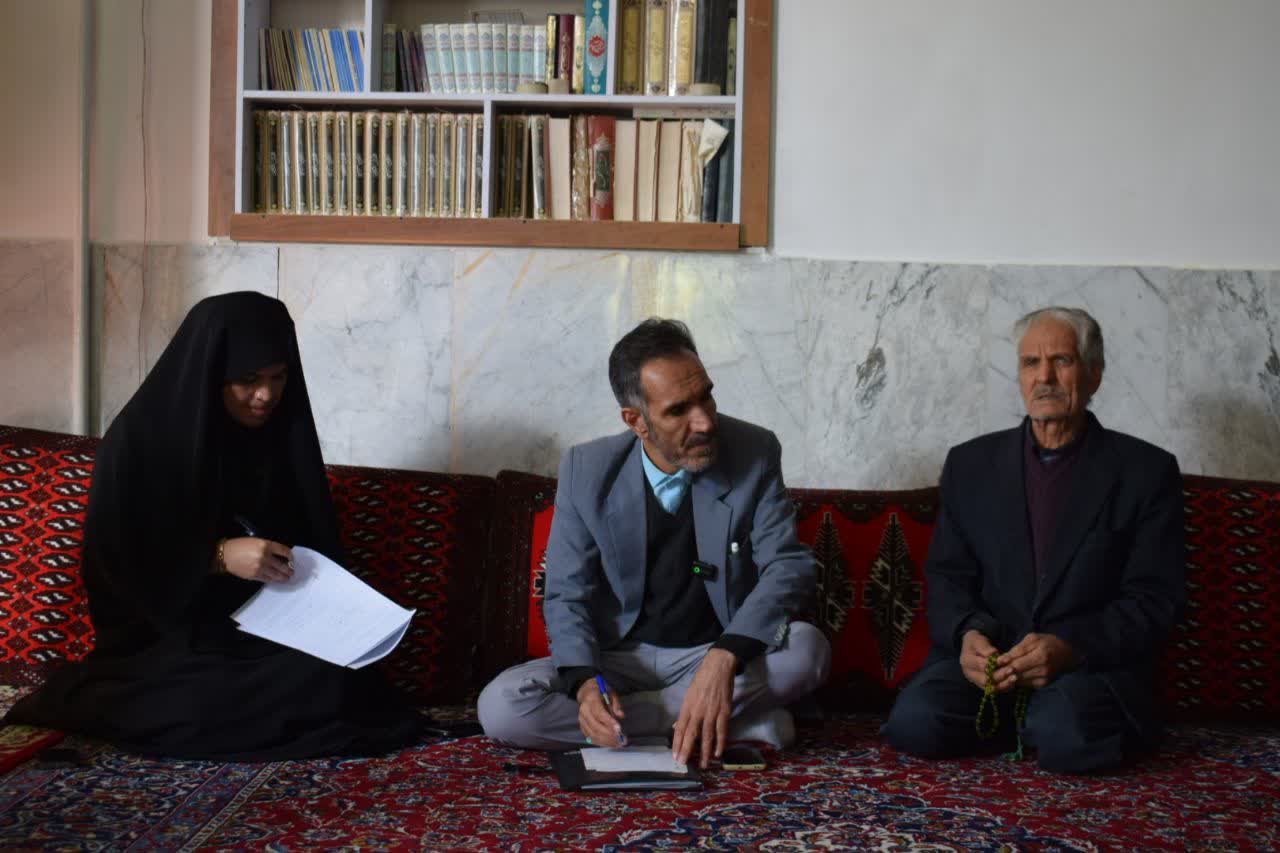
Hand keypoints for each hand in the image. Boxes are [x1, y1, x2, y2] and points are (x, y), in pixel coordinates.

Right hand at [220, 537, 293, 582]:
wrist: (226, 555)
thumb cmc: (240, 546)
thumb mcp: (256, 541)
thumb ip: (269, 547)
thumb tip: (280, 556)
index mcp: (266, 545)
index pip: (283, 551)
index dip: (290, 556)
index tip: (291, 559)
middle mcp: (265, 556)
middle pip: (282, 565)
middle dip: (288, 569)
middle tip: (292, 572)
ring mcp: (260, 567)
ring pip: (276, 574)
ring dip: (283, 577)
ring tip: (287, 578)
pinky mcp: (254, 575)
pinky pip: (267, 579)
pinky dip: (273, 580)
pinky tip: (276, 580)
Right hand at [576, 678, 626, 747]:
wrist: (587, 692)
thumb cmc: (600, 693)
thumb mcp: (611, 693)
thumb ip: (616, 704)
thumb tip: (620, 715)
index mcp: (591, 700)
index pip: (599, 713)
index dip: (609, 722)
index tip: (619, 729)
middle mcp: (584, 711)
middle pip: (596, 726)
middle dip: (610, 735)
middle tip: (621, 740)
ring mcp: (582, 720)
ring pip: (593, 734)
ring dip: (606, 741)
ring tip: (618, 744)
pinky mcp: (582, 727)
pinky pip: (590, 738)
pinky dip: (601, 742)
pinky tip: (610, 743)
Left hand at [672, 648, 735, 768]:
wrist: (718, 667)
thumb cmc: (702, 679)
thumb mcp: (689, 693)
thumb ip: (685, 711)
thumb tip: (678, 725)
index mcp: (687, 706)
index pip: (680, 728)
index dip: (677, 743)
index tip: (675, 755)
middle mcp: (698, 711)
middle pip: (691, 734)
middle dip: (686, 750)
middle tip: (683, 763)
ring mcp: (712, 712)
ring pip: (707, 736)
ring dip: (704, 752)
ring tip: (702, 764)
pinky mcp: (724, 711)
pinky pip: (722, 730)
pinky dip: (720, 743)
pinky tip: (717, 753)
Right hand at [961, 629, 1013, 691]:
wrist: (974, 649)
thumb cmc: (976, 642)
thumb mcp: (977, 640)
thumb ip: (984, 647)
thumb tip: (992, 654)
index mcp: (966, 661)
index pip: (981, 665)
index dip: (994, 663)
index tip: (1007, 659)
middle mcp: (970, 674)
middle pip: (985, 680)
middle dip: (1000, 675)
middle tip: (1012, 670)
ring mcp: (977, 682)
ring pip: (991, 688)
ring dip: (1004, 684)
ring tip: (1014, 677)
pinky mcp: (985, 686)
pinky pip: (996, 690)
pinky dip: (1005, 687)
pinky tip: (1013, 682)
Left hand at [995, 632, 1076, 688]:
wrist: (1066, 654)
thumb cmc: (1047, 643)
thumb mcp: (1032, 639)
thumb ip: (1017, 649)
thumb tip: (1001, 660)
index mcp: (1041, 655)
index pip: (1016, 664)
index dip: (1003, 664)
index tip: (995, 661)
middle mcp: (1043, 670)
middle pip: (1017, 674)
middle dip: (1004, 671)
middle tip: (996, 667)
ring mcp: (1044, 679)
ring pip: (1019, 680)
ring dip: (1009, 676)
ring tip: (1004, 669)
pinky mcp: (1042, 685)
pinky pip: (1024, 684)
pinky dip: (1017, 679)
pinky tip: (1014, 673)